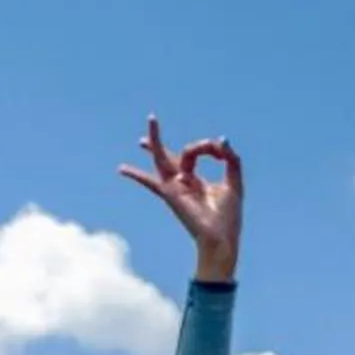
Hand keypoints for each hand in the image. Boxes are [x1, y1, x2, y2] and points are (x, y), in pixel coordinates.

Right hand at [118, 116, 243, 282]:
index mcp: (196, 181)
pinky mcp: (171, 194)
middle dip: (159, 139)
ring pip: (162, 158)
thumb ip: (230, 159)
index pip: (196, 152)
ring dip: (156, 140)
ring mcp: (175, 187)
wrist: (221, 236)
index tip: (221, 153)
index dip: (210, 146)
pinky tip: (121, 169)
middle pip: (169, 155)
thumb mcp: (234, 181)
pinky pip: (151, 180)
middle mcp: (182, 183)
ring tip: (151, 120)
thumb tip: (222, 139)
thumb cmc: (228, 216)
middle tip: (151, 118)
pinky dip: (137, 175)